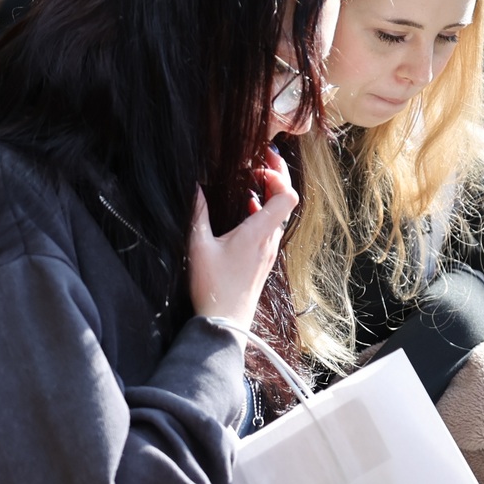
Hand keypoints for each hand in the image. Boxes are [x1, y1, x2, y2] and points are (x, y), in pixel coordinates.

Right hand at [188, 145, 297, 326]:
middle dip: (276, 177)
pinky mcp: (263, 260)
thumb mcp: (197, 246)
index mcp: (259, 232)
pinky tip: (244, 208)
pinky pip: (270, 228)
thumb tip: (195, 186)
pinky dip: (262, 211)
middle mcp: (270, 240)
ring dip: (269, 194)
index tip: (260, 164)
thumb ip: (196, 213)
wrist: (225, 323)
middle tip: (262, 160)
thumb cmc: (212, 287)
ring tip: (250, 179)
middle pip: (286, 201)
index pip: (288, 196)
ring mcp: (269, 251)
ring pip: (278, 215)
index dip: (279, 175)